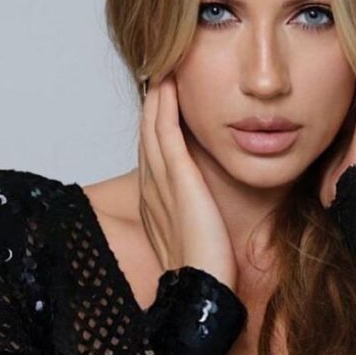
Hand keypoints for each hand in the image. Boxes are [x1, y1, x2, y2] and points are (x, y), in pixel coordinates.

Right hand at [138, 73, 237, 289]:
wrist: (203, 288)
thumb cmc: (207, 268)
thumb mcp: (197, 236)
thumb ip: (199, 217)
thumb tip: (209, 208)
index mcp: (155, 201)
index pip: (152, 152)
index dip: (155, 123)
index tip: (164, 99)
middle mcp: (152, 188)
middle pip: (146, 134)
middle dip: (152, 102)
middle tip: (158, 70)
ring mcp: (161, 182)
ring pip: (152, 127)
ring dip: (156, 95)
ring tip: (162, 66)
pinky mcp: (177, 179)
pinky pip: (166, 133)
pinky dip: (165, 107)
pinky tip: (169, 85)